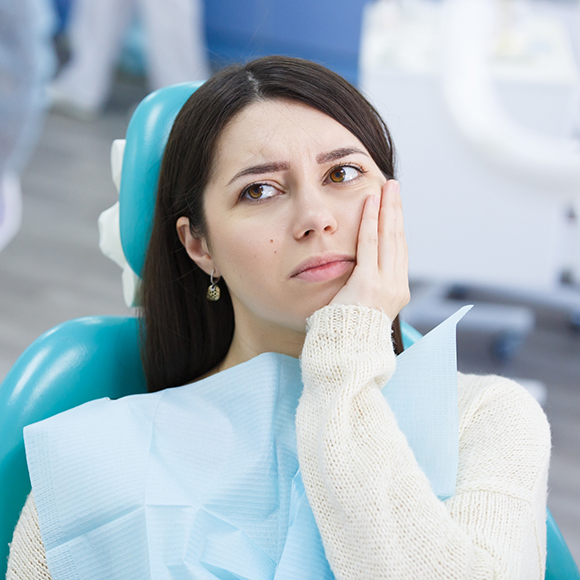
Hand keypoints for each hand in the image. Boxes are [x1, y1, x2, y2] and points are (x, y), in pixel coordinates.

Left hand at [330, 180, 409, 319]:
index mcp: (397, 291)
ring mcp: (385, 284)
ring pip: (388, 237)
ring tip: (386, 188)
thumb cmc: (347, 331)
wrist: (345, 352)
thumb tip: (359, 268)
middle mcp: (396, 286)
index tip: (393, 208)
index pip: (399, 251)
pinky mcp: (368, 283)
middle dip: (396, 211)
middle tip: (394, 188)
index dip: (396, 226)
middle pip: (398, 239)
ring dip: (387, 209)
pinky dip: (369, 221)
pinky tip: (370, 202)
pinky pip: (369, 244)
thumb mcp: (363, 305)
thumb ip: (366, 285)